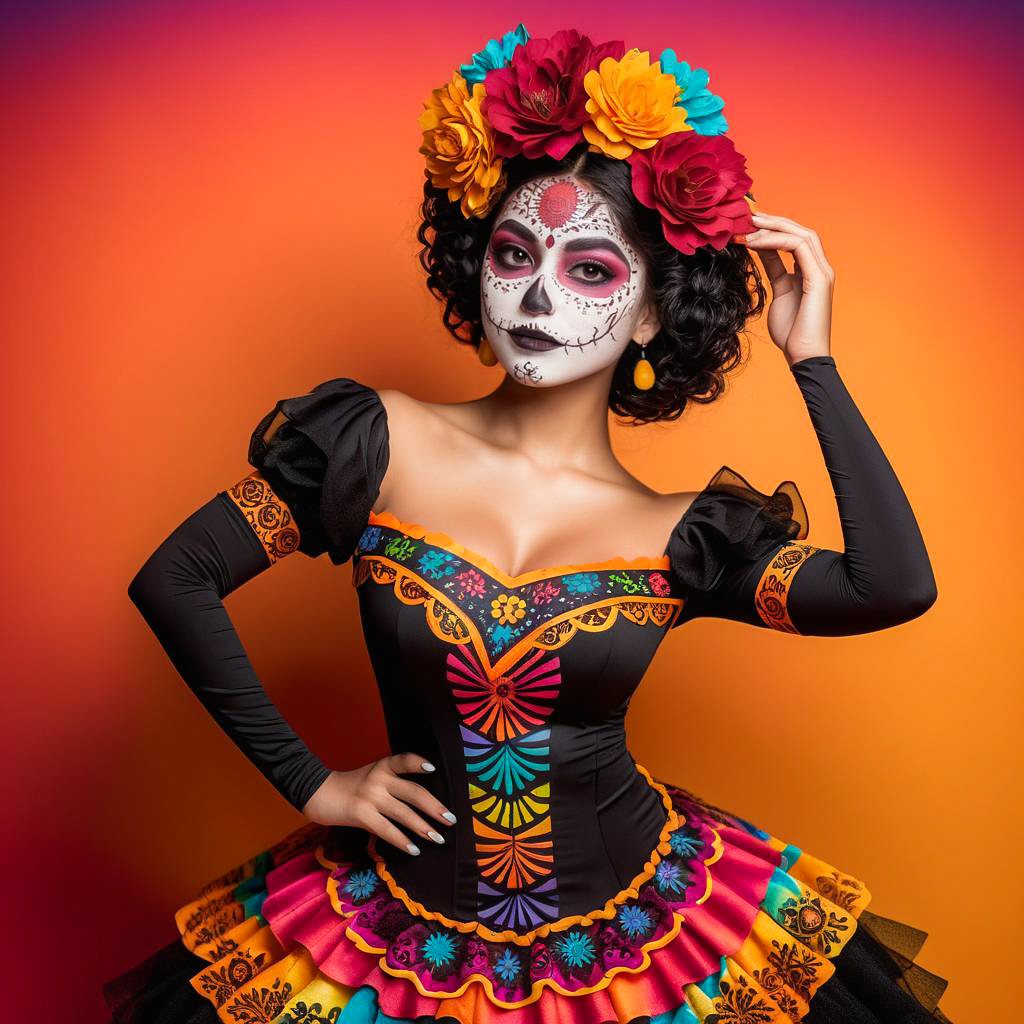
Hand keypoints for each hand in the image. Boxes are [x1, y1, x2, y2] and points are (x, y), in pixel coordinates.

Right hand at [301, 753, 456, 855]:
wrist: (320, 793)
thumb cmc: (353, 786)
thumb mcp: (374, 775)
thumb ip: (394, 782)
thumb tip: (424, 803)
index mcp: (384, 766)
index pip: (404, 760)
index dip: (418, 763)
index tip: (433, 769)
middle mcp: (379, 778)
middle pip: (414, 792)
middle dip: (435, 807)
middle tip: (451, 820)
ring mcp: (370, 796)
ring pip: (404, 814)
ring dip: (423, 828)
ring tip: (438, 838)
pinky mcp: (361, 814)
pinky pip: (387, 830)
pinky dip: (402, 841)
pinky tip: (414, 849)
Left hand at [737, 211, 833, 366]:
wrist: (803, 355)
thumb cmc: (791, 331)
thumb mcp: (779, 292)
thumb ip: (774, 270)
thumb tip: (761, 249)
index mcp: (811, 271)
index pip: (794, 239)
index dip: (773, 229)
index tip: (748, 225)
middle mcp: (820, 267)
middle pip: (799, 231)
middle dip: (773, 221)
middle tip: (749, 216)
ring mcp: (822, 272)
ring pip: (801, 234)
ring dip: (773, 228)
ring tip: (749, 229)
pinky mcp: (819, 279)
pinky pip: (799, 247)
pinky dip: (777, 241)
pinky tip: (757, 243)